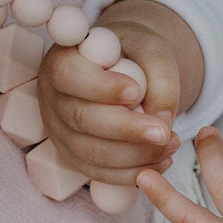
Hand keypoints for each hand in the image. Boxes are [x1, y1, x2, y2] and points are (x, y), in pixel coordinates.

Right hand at [37, 0, 202, 182]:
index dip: (101, 87)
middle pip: (80, 119)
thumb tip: (162, 120)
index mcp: (62, 60)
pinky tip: (160, 162)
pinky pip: (99, 172)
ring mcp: (59, 130)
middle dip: (126, 130)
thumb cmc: (135, 54)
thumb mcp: (152, 49)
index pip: (69, 75)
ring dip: (134, 155)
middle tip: (163, 133)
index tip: (136, 92)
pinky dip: (131, 172)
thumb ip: (159, 77)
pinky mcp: (74, 155)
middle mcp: (53, 96)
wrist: (127, 70)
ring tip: (170, 145)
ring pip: (91, 152)